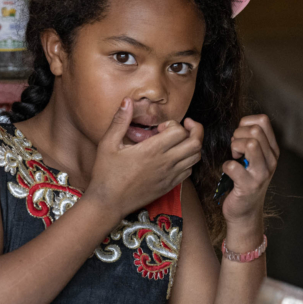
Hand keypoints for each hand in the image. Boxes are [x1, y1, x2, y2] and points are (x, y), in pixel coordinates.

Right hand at [85, 98, 202, 223]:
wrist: (108, 203)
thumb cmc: (106, 173)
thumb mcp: (108, 144)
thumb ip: (120, 121)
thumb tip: (127, 101)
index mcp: (151, 150)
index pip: (179, 131)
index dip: (174, 124)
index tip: (161, 127)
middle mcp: (165, 163)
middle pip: (195, 143)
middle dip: (194, 130)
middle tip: (184, 126)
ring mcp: (169, 176)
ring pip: (196, 158)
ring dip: (192, 145)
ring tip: (181, 141)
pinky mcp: (169, 186)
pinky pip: (189, 171)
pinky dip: (187, 161)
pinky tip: (175, 157)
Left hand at [221, 114, 278, 224]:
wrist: (245, 212)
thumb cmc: (245, 181)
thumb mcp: (256, 159)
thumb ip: (253, 141)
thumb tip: (241, 125)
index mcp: (272, 150)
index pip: (263, 120)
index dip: (245, 123)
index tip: (240, 136)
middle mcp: (271, 161)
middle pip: (256, 130)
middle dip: (238, 134)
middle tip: (234, 149)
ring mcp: (261, 174)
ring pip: (251, 144)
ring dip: (235, 147)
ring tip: (234, 157)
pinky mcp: (248, 186)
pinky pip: (233, 166)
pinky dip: (226, 166)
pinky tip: (228, 172)